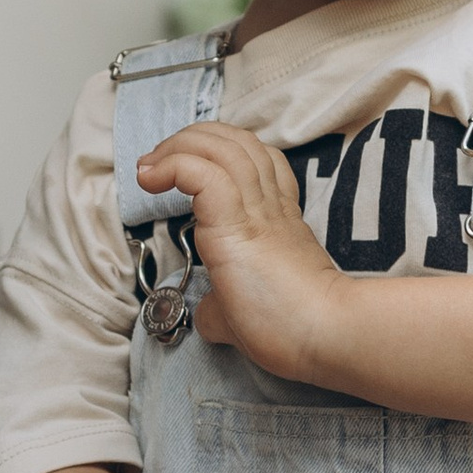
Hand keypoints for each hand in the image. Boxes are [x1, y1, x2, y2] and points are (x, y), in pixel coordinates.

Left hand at [136, 122, 348, 379]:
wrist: (323, 333)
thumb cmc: (292, 327)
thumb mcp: (248, 311)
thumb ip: (223, 305)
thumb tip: (206, 314)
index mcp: (276, 218)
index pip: (256, 160)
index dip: (219, 152)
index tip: (184, 172)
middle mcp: (268, 205)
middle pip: (235, 141)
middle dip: (192, 139)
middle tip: (158, 162)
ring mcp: (254, 209)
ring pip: (220, 146)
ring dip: (177, 147)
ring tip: (149, 168)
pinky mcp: (235, 221)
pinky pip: (201, 172)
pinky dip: (173, 165)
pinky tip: (152, 180)